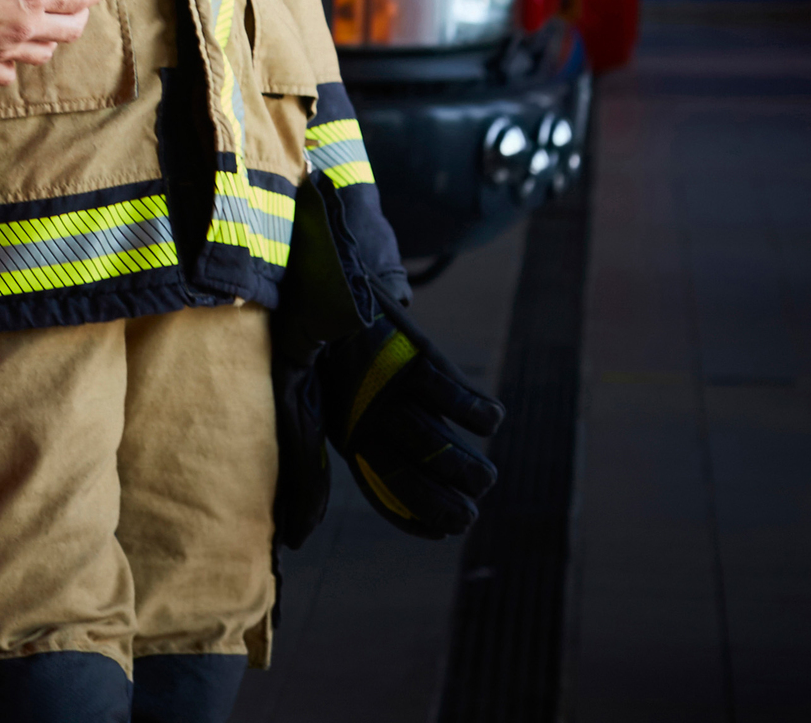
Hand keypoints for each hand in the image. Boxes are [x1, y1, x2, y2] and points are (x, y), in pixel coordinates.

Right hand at [0, 0, 102, 80]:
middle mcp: (26, 29)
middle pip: (71, 31)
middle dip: (81, 15)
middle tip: (78, 3)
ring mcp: (5, 50)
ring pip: (44, 54)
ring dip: (51, 39)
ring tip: (46, 25)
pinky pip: (9, 73)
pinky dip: (15, 63)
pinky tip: (11, 51)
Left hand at [319, 314, 503, 539]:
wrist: (327, 279)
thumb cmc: (331, 350)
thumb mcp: (326, 397)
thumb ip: (345, 441)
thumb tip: (321, 503)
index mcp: (344, 430)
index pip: (380, 489)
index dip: (414, 517)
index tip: (444, 531)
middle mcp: (363, 415)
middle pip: (411, 476)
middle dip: (447, 506)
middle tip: (470, 513)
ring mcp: (388, 388)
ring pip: (438, 444)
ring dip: (470, 471)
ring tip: (483, 478)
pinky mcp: (413, 356)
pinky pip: (455, 397)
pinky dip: (480, 413)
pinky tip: (488, 418)